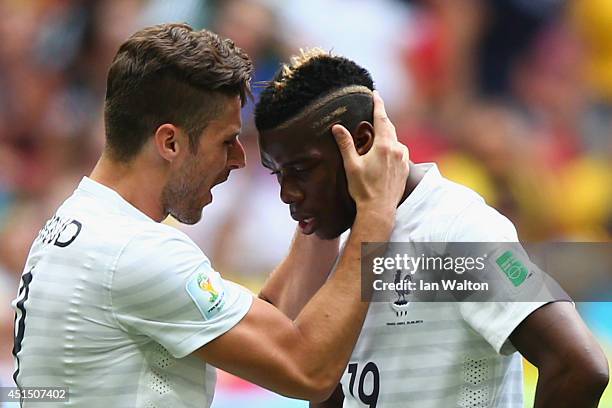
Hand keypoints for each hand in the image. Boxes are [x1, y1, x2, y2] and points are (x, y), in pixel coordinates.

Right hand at [332, 90, 408, 212]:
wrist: (379, 211)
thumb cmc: (363, 189)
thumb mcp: (351, 165)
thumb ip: (345, 144)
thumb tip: (337, 127)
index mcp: (384, 146)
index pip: (381, 118)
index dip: (378, 104)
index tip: (376, 93)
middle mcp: (397, 150)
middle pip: (389, 127)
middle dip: (381, 119)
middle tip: (374, 110)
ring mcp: (404, 160)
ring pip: (395, 140)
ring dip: (386, 135)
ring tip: (376, 134)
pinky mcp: (406, 169)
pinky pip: (399, 152)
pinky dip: (391, 148)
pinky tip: (384, 153)